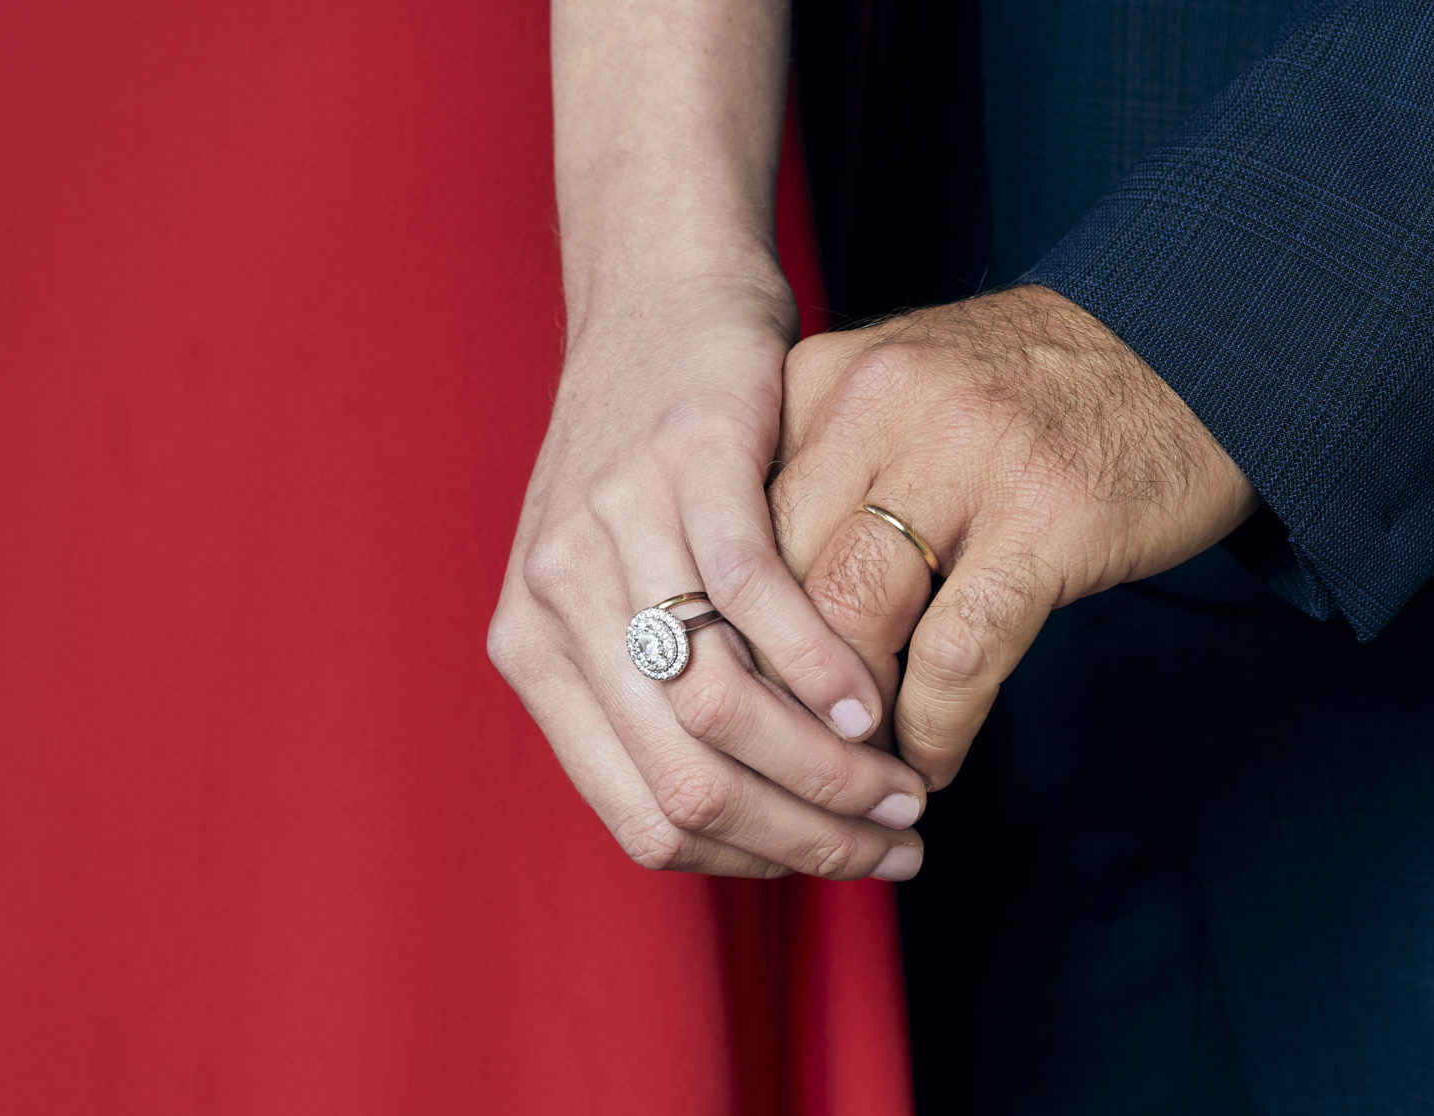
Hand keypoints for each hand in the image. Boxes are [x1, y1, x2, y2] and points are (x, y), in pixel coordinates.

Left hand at [490, 275, 930, 880]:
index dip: (754, 864)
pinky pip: (753, 598)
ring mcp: (608, 531)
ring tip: (899, 779)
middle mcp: (552, 602)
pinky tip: (874, 696)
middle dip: (805, 835)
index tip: (842, 864)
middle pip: (684, 781)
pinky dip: (822, 665)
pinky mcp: (680, 462)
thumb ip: (661, 701)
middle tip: (895, 840)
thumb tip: (752, 831)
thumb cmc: (659, 465)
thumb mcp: (628, 591)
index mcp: (533, 655)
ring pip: (717, 705)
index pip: (642, 819)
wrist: (661, 300)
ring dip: (825, 765)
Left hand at [770, 285, 1258, 788]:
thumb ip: (820, 473)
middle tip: (787, 759)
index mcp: (825, 376)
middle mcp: (879, 404)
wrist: (1194, 343)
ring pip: (848, 620)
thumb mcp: (900, 393)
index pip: (730, 527)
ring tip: (859, 774)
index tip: (736, 703)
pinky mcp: (1044, 518)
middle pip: (774, 579)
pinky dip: (931, 729)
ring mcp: (963, 457)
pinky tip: (932, 764)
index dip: (725, 633)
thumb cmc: (1035, 390)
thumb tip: (746, 611)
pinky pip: (954, 655)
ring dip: (846, 724)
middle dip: (774, 691)